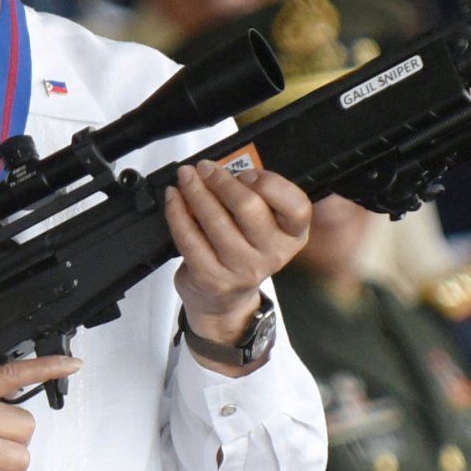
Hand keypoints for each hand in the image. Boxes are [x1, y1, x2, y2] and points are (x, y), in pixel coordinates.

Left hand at [164, 161, 310, 360]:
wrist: (223, 302)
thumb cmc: (242, 253)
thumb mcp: (262, 227)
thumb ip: (255, 198)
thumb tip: (224, 168)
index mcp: (293, 236)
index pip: (297, 206)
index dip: (270, 183)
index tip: (246, 173)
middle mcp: (273, 254)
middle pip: (247, 206)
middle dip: (221, 180)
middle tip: (204, 168)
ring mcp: (241, 269)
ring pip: (214, 219)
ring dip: (195, 191)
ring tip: (186, 177)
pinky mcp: (211, 277)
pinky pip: (189, 236)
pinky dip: (177, 211)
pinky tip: (173, 198)